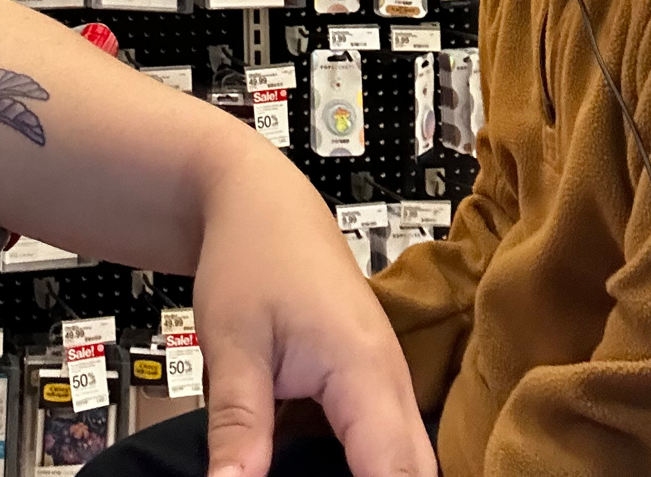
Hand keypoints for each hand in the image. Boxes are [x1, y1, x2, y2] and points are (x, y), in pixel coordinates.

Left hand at [193, 148, 436, 476]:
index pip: (395, 473)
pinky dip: (375, 472)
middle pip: (416, 475)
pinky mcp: (371, 383)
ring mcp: (387, 381)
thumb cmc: (250, 255)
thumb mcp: (233, 341)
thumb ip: (239, 424)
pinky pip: (390, 445)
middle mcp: (391, 380)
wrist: (259, 200)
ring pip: (410, 463)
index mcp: (365, 372)